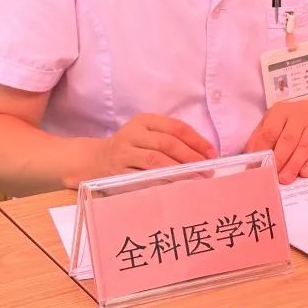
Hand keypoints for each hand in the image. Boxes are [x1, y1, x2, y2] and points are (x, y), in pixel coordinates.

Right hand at [93, 114, 215, 176]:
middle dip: (190, 156)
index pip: (176, 127)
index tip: (212, 153)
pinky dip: (161, 182)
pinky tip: (175, 186)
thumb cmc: (132, 146)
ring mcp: (124, 153)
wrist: (95, 160)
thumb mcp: (147, 133)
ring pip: (156, 160)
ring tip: (196, 178)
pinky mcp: (117, 173)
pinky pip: (143, 178)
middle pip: (167, 143)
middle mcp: (133, 134)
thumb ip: (170, 138)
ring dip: (179, 170)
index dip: (196, 140)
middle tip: (207, 168)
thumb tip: (203, 153)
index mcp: (144, 120)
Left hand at [244, 99, 307, 184]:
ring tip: (285, 179)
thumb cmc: (288, 122)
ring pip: (304, 146)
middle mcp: (299, 116)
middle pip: (289, 139)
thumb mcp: (271, 122)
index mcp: (281, 112)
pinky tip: (304, 173)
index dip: (263, 149)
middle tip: (273, 176)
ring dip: (294, 165)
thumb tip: (249, 162)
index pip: (270, 130)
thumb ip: (259, 139)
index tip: (257, 166)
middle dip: (280, 159)